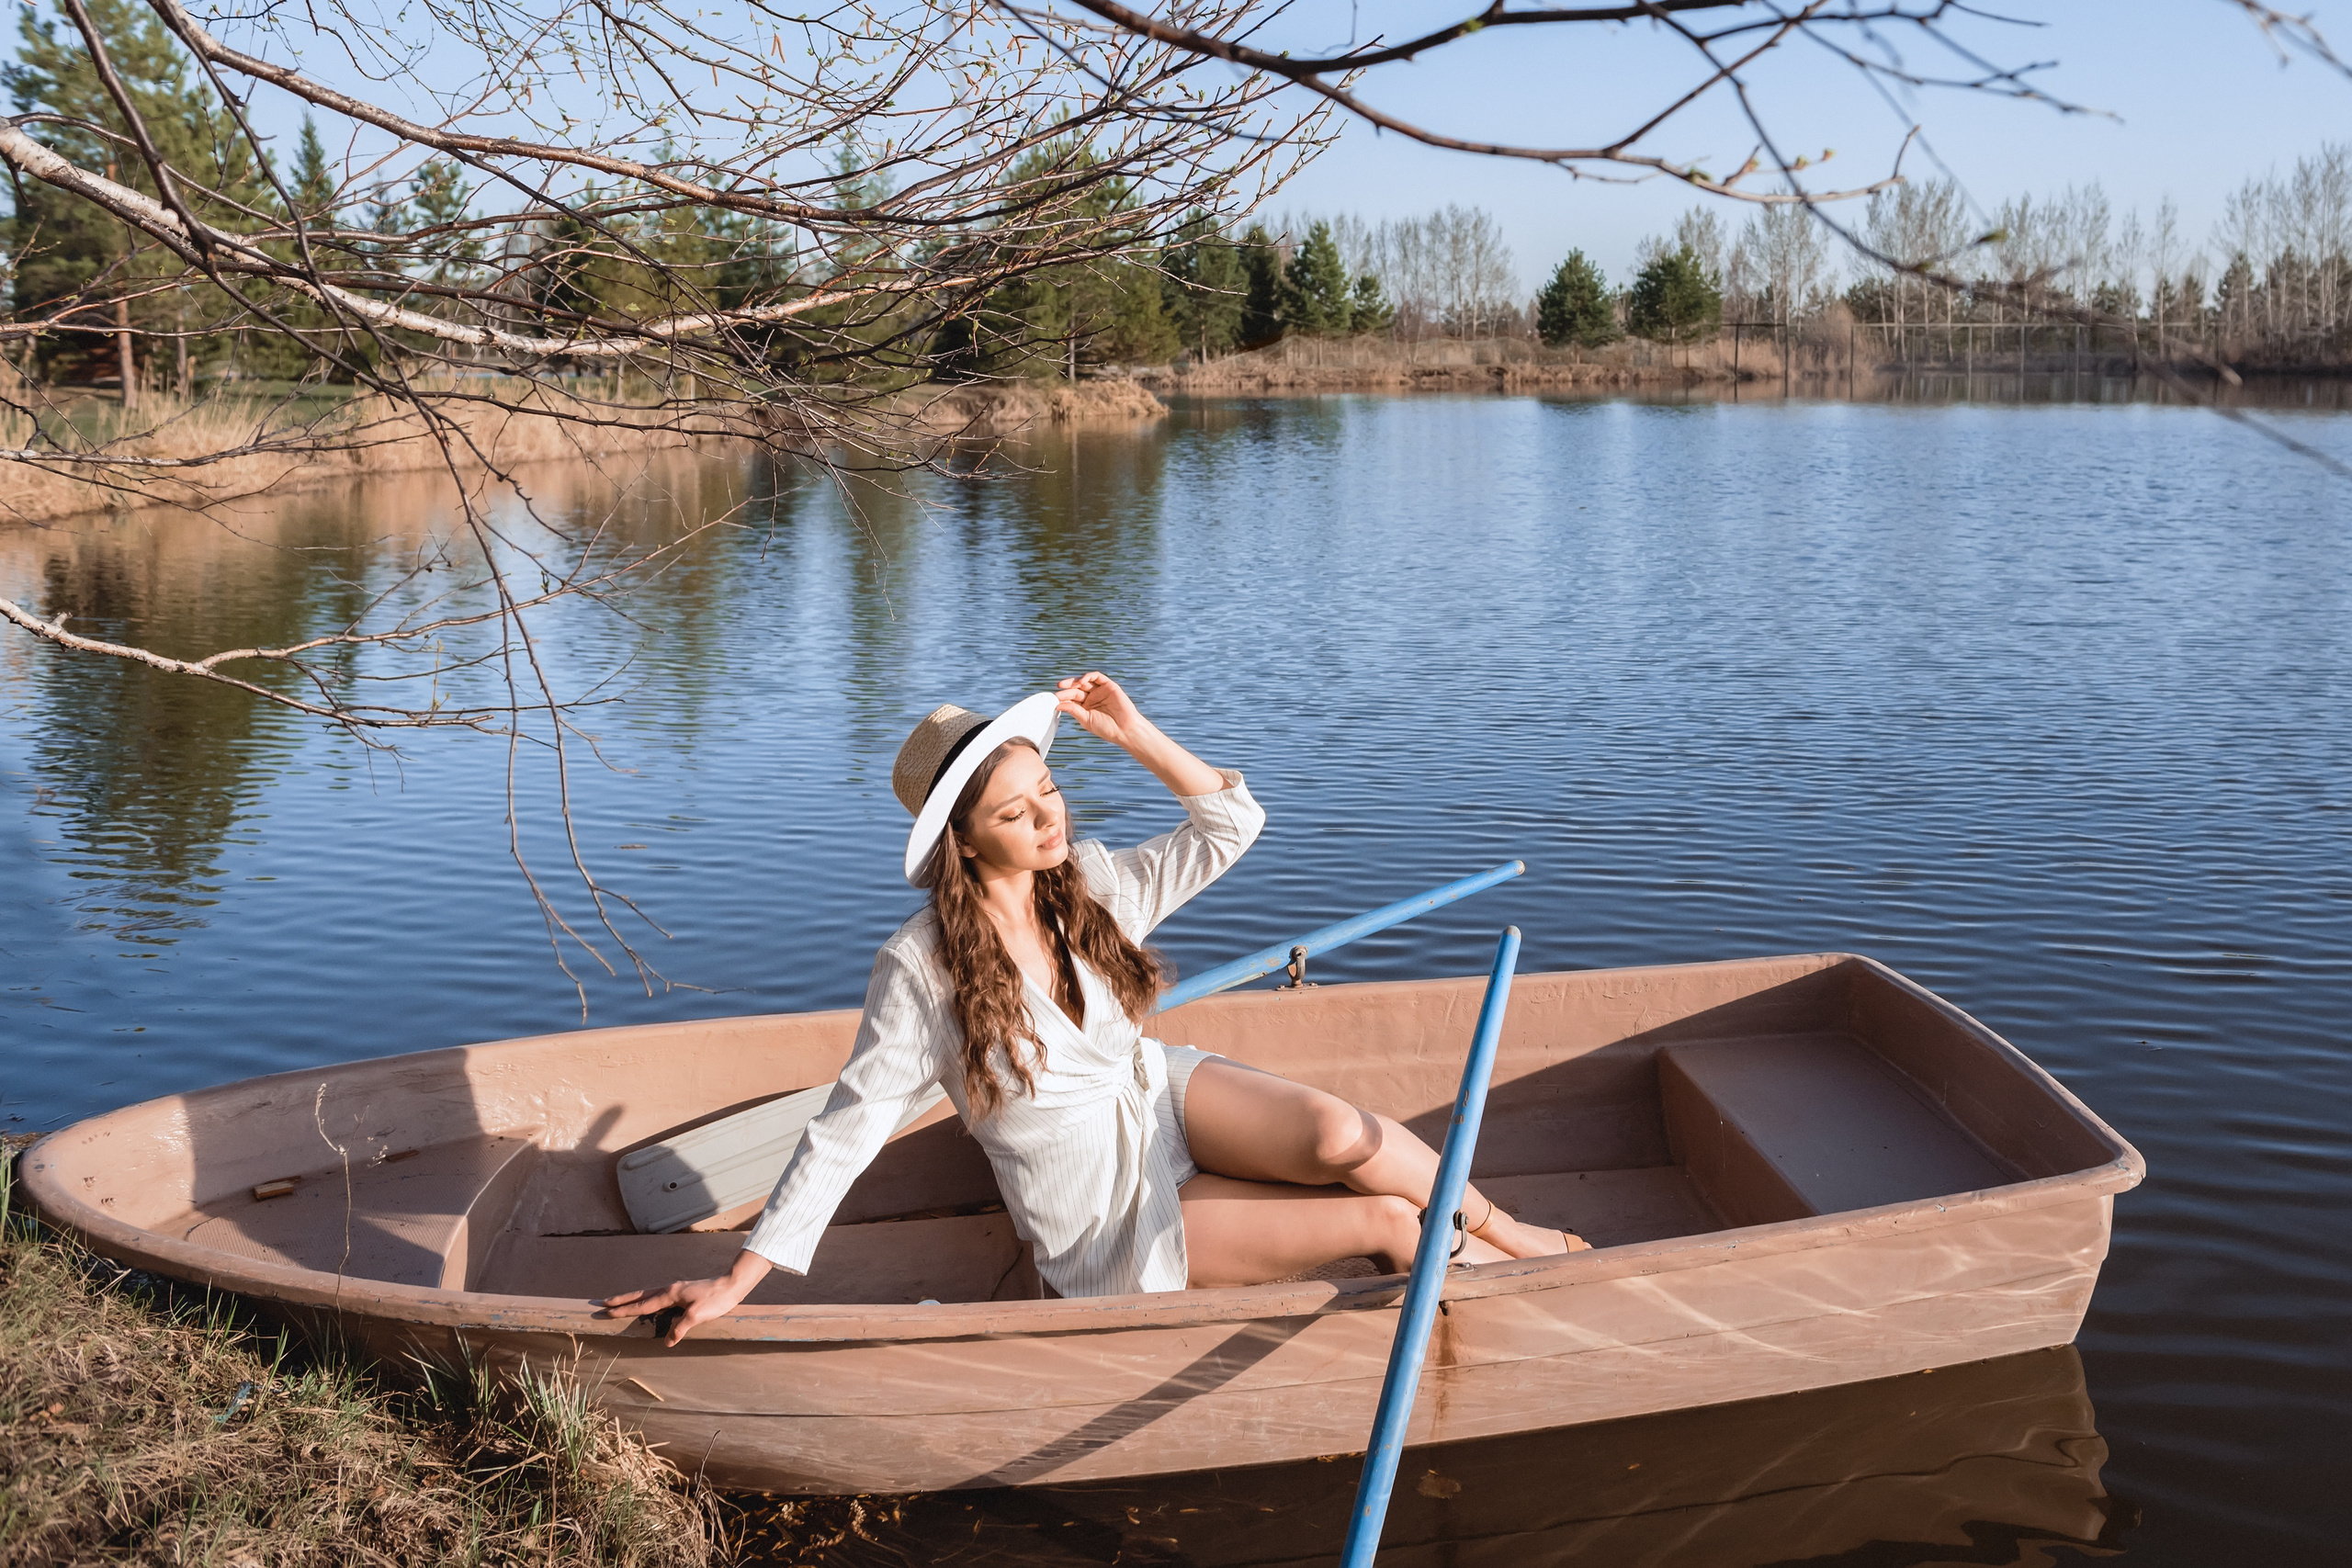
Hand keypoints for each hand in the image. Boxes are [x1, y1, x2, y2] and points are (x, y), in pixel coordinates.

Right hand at [599, 1251, 770, 1345]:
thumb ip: (680, 1328)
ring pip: (648, 1295)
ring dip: (633, 1299)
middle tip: (604, 1302)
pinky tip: (648, 1306)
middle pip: (641, 1295)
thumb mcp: (698, 1316)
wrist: (731, 1286)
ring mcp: (675, 1289)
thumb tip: (667, 1341)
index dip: (625, 1309)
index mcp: (670, 1294)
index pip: (643, 1305)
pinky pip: (658, 1297)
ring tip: (619, 1302)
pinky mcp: (682, 1292)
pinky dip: (647, 1301)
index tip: (609, 1311)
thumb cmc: (716, 1300)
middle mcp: (670, 1289)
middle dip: (622, 1300)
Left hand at [1054, 671, 1152, 749]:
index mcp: (1085, 707)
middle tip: (1057, 689)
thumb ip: (1073, 710)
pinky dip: (1089, 676)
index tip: (1054, 699)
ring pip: (1085, 681)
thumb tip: (1058, 704)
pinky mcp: (1109, 686)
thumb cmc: (1107, 728)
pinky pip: (1097, 677)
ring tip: (1064, 685)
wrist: (1125, 729)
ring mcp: (1100, 691)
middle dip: (1066, 689)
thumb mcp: (1086, 719)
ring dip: (1074, 681)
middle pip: (1076, 689)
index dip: (1063, 697)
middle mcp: (1092, 697)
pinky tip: (1082, 681)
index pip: (1071, 699)